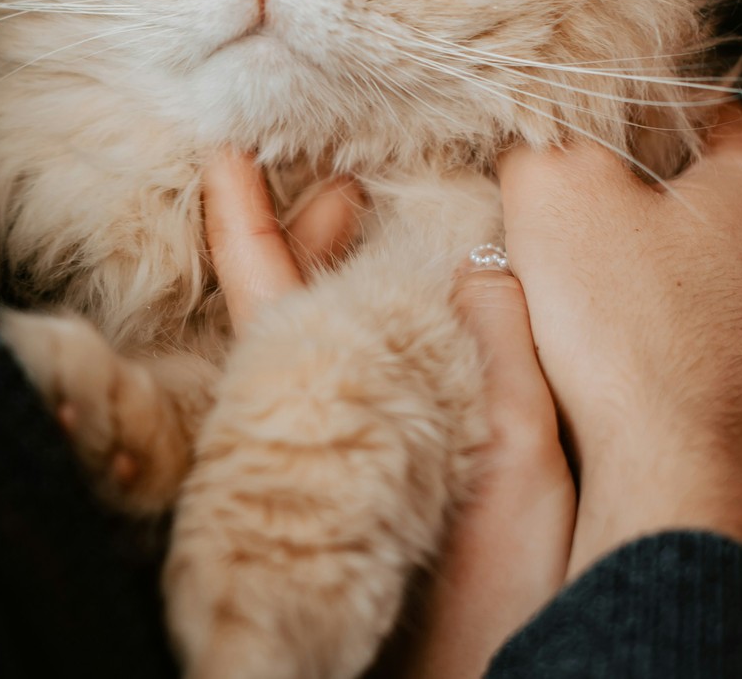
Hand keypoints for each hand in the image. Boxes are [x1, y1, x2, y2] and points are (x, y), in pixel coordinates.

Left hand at [204, 153, 576, 678]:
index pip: (260, 282)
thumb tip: (481, 268)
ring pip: (308, 336)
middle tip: (342, 176)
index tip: (223, 147)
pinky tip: (402, 313)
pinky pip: (343, 373)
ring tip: (368, 217)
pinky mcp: (353, 483)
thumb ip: (499, 356)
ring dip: (335, 270)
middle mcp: (309, 422)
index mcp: (327, 399)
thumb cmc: (494, 593)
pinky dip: (363, 318)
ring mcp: (324, 453)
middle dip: (304, 228)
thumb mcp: (518, 460)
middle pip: (278, 302)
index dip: (238, 213)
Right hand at [499, 105, 741, 574]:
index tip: (575, 137)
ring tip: (574, 298)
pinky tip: (606, 362)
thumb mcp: (553, 195)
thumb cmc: (628, 336)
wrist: (680, 488)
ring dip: (641, 277)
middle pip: (697, 195)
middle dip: (628, 202)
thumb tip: (537, 140)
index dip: (628, 113)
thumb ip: (543, 143)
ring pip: (699, 273)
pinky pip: (700, 342)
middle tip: (559, 218)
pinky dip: (655, 341)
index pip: (701, 109)